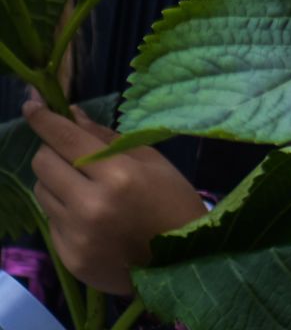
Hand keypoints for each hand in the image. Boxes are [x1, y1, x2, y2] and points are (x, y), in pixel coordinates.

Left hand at [25, 99, 207, 295]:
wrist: (183, 262)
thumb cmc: (174, 203)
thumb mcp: (153, 162)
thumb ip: (108, 138)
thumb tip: (72, 115)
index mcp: (119, 176)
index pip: (66, 139)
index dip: (44, 119)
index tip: (31, 104)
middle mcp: (90, 205)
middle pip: (43, 164)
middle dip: (51, 151)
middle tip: (69, 152)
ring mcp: (76, 234)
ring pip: (41, 192)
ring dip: (56, 182)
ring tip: (84, 187)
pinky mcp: (68, 256)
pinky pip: (52, 220)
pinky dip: (65, 211)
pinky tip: (91, 217)